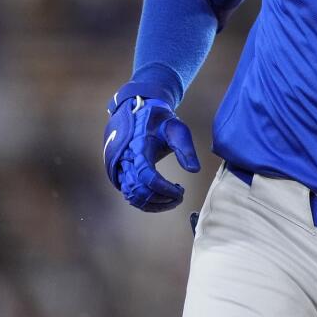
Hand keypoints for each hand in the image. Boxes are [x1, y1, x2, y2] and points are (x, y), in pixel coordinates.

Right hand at [103, 94, 199, 211]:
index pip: (147, 175)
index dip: (163, 188)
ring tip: (173, 199)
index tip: (180, 191)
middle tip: (180, 196)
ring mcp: (122, 168)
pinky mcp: (123, 173)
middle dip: (161, 198)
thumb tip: (194, 170)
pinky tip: (161, 199)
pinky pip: (129, 194)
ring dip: (153, 203)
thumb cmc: (162, 121)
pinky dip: (145, 202)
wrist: (142, 113)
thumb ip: (185, 149)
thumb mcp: (177, 129)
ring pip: (132, 195)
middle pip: (139, 189)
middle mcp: (127, 160)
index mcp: (139, 148)